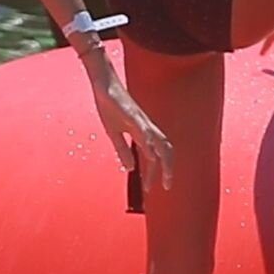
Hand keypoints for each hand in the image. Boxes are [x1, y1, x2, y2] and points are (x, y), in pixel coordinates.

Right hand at [88, 72, 173, 190]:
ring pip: (161, 141)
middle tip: (166, 186)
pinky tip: (150, 153)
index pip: (155, 157)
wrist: (104, 85)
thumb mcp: (114, 134)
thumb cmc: (110, 106)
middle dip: (168, 169)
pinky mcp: (133, 114)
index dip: (156, 173)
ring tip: (164, 175)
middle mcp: (148, 129)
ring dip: (164, 160)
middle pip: (166, 150)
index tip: (151, 189)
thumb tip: (130, 169)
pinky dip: (149, 142)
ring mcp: (142, 121)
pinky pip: (145, 129)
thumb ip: (123, 151)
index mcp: (144, 134)